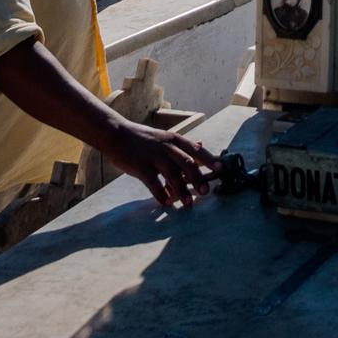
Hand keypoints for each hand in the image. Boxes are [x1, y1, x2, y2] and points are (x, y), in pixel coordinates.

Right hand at [98, 119, 222, 209]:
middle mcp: (166, 146)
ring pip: (172, 174)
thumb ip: (182, 144)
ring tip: (188, 204)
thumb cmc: (142, 139)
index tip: (221, 169)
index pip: (196, 149)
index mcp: (174, 139)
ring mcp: (153, 156)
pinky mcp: (140, 167)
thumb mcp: (164, 137)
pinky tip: (166, 203)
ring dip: (182, 190)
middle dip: (198, 178)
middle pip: (186, 162)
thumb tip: (202, 144)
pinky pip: (153, 183)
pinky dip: (161, 194)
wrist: (116, 134)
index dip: (209, 159)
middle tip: (205, 191)